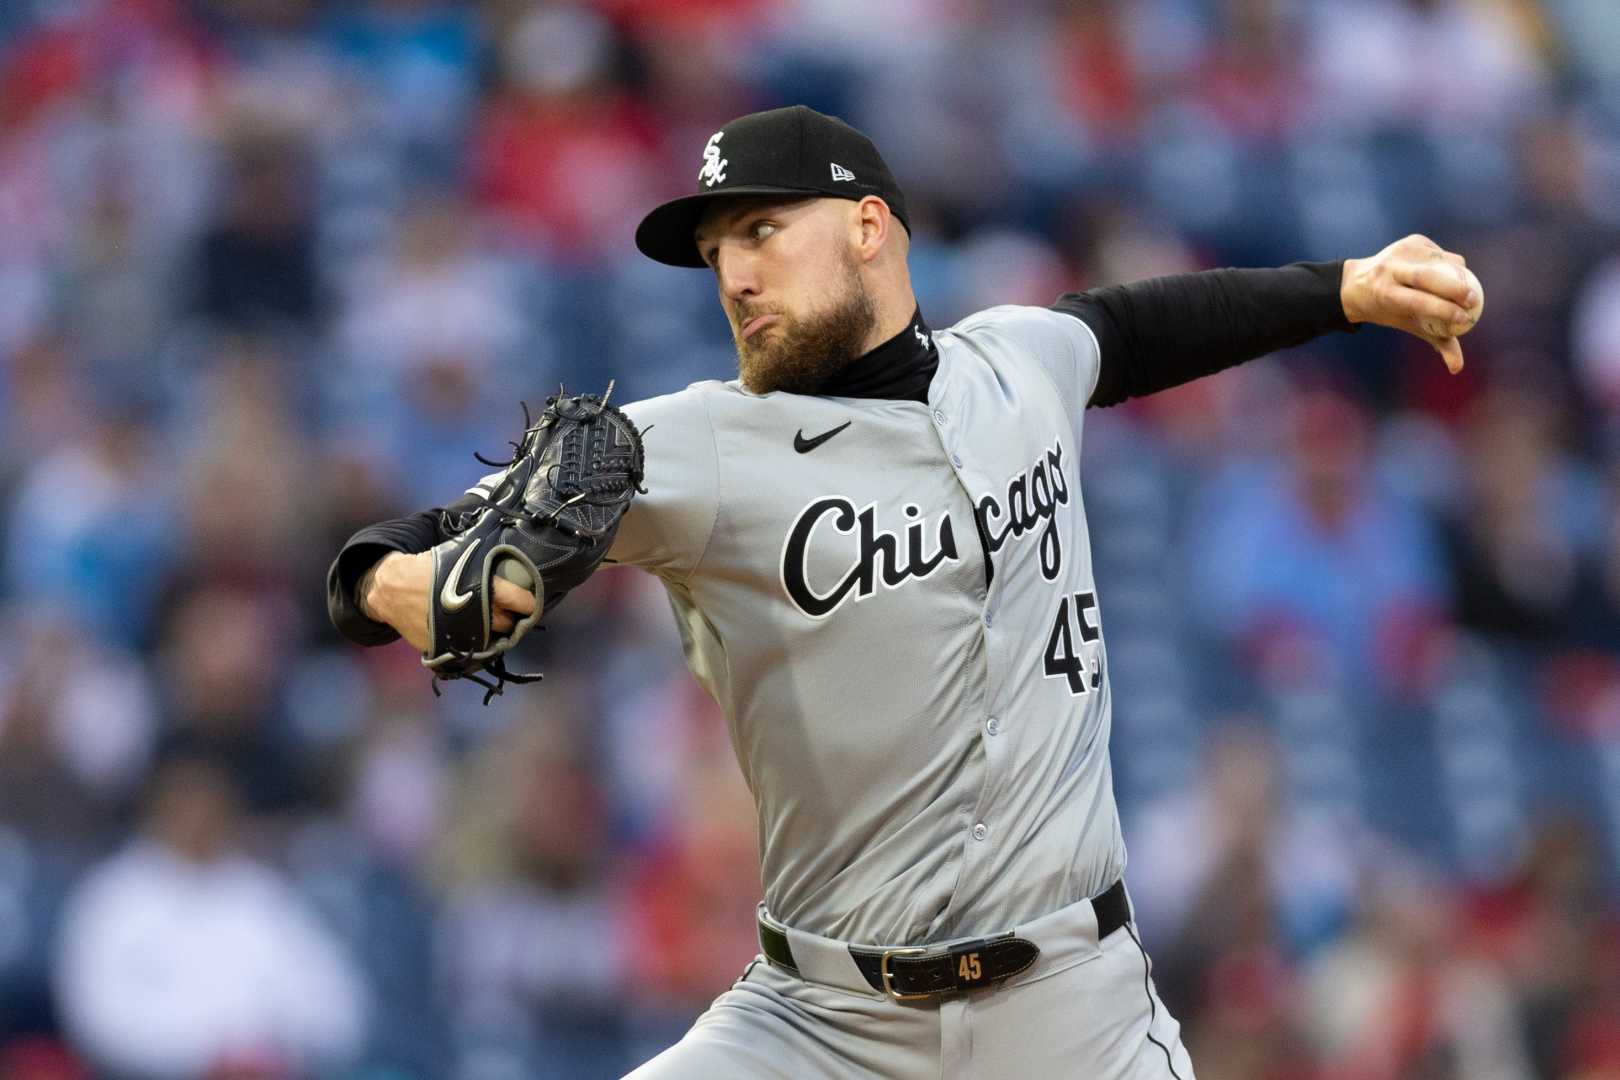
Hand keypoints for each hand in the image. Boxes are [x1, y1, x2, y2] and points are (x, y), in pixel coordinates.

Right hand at [359, 550, 536, 653]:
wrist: (390, 589)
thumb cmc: (427, 567)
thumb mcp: (457, 553)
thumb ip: (481, 551)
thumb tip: (501, 526)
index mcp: (481, 589)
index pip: (519, 600)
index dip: (528, 602)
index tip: (530, 601)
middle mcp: (475, 615)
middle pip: (507, 624)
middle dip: (511, 618)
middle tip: (509, 612)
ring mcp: (460, 635)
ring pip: (490, 640)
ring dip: (493, 632)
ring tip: (490, 622)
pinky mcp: (446, 648)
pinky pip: (469, 649)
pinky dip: (472, 642)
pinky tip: (471, 632)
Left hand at [1340, 234, 1482, 374]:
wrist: (1362, 282)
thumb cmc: (1391, 311)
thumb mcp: (1410, 326)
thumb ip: (1436, 342)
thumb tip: (1457, 368)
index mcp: (1385, 293)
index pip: (1418, 302)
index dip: (1444, 310)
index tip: (1466, 319)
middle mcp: (1390, 270)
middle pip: (1427, 277)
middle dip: (1455, 288)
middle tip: (1474, 300)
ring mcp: (1400, 251)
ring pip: (1439, 261)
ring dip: (1459, 275)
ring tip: (1467, 292)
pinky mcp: (1412, 240)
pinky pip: (1442, 253)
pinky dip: (1453, 265)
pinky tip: (1454, 275)